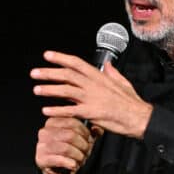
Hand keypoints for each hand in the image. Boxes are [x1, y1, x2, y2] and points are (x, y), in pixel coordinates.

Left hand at [31, 50, 152, 139]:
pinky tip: (46, 111)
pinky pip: (70, 110)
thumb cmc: (131, 102)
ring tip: (36, 90)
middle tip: (34, 73)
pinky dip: (57, 110)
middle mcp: (93, 85)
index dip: (60, 58)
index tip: (47, 56)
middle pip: (66, 75)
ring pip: (65, 91)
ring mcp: (91, 98)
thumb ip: (113, 73)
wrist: (139, 117)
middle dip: (48, 73)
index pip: (76, 63)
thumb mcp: (122, 82)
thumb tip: (108, 65)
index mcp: (99, 76)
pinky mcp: (91, 113)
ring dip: (49, 90)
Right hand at [35, 117, 101, 173]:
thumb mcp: (81, 140)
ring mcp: (41, 146)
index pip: (72, 122)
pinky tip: (73, 165)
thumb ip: (90, 132)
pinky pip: (60, 160)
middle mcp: (44, 132)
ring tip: (80, 160)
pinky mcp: (41, 159)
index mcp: (52, 122)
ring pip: (66, 148)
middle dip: (82, 145)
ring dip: (78, 156)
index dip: (85, 132)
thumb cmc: (70, 153)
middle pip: (70, 135)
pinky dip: (70, 164)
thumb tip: (97, 129)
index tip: (89, 140)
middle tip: (86, 152)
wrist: (58, 172)